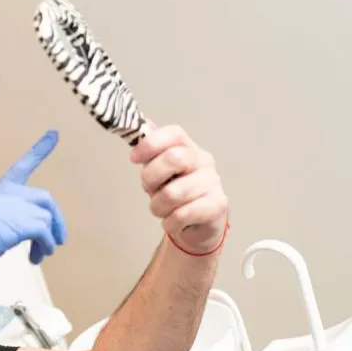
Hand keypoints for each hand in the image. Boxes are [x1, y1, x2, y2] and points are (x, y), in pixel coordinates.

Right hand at [0, 130, 66, 315]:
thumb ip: (7, 220)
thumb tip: (35, 230)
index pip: (21, 167)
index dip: (39, 150)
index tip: (54, 134)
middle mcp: (1, 195)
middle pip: (44, 198)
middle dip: (56, 221)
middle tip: (56, 241)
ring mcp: (6, 207)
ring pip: (46, 216)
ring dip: (49, 239)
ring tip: (40, 255)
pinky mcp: (12, 224)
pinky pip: (43, 231)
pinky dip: (45, 246)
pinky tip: (36, 258)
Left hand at [130, 124, 228, 254]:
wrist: (197, 226)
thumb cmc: (175, 195)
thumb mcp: (158, 172)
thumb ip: (152, 151)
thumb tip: (143, 125)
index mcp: (188, 148)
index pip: (174, 133)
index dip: (151, 144)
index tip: (134, 158)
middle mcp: (203, 161)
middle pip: (174, 158)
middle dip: (151, 179)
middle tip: (151, 190)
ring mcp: (213, 182)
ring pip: (173, 193)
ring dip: (158, 207)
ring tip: (163, 209)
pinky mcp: (217, 205)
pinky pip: (181, 215)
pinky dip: (169, 222)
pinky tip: (174, 221)